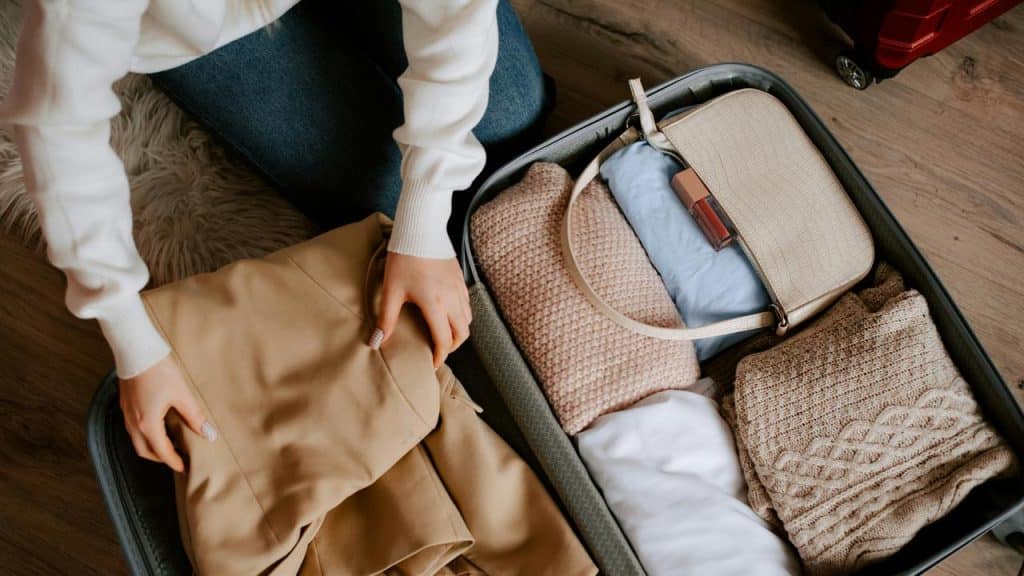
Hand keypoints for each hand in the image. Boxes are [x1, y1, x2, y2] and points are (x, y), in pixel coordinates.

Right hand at [119, 354, 215, 472]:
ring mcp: (126, 414)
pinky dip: (145, 435)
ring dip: (152, 447)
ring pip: (137, 441)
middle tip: (177, 459)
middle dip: (161, 458)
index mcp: (147, 424)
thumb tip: (209, 435)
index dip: (174, 462)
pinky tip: (157, 427)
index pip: (162, 451)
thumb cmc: (159, 371)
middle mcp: (133, 423)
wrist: (136, 350)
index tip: (185, 468)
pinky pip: (133, 429)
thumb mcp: (182, 394)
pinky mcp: (125, 405)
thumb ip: (194, 417)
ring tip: (169, 445)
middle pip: (145, 451)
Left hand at [372, 252, 470, 367]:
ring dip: (458, 331)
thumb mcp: (391, 290)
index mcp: (435, 305)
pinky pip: (467, 304)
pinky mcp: (460, 279)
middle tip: (438, 350)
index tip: (432, 364)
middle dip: (452, 347)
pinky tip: (447, 312)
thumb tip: (376, 342)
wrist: (421, 230)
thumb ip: (386, 319)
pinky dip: (461, 315)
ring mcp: (459, 289)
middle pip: (462, 334)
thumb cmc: (404, 259)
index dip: (439, 356)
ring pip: (468, 319)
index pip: (444, 340)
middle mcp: (452, 300)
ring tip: (443, 333)